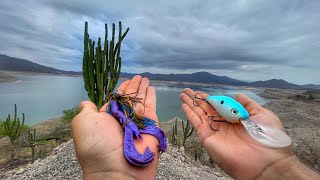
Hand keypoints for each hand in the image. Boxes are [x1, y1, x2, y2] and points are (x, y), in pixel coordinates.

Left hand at [72, 75, 159, 179]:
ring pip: (141, 101)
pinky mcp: (151, 126)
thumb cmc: (96, 145)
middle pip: (130, 99)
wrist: (116, 168)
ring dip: (143, 89)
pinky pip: (152, 107)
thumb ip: (86, 110)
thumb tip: (87, 103)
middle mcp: (122, 119)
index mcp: (106, 118)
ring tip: (145, 79)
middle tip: (138, 77)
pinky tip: (151, 89)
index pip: (115, 100)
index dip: (121, 90)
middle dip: (134, 87)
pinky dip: (152, 97)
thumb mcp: (83, 123)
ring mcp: (137, 122)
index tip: (125, 81)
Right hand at [180, 88, 318, 179]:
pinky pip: (197, 124)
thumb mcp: (262, 115)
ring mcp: (215, 131)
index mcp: (236, 119)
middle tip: (187, 90)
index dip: (210, 98)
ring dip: (190, 104)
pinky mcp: (209, 139)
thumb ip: (248, 104)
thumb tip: (237, 95)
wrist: (267, 161)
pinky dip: (190, 114)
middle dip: (197, 99)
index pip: (219, 106)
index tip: (201, 92)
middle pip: (206, 109)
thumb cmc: (268, 137)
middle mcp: (224, 125)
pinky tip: (184, 106)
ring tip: (182, 95)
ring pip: (199, 115)